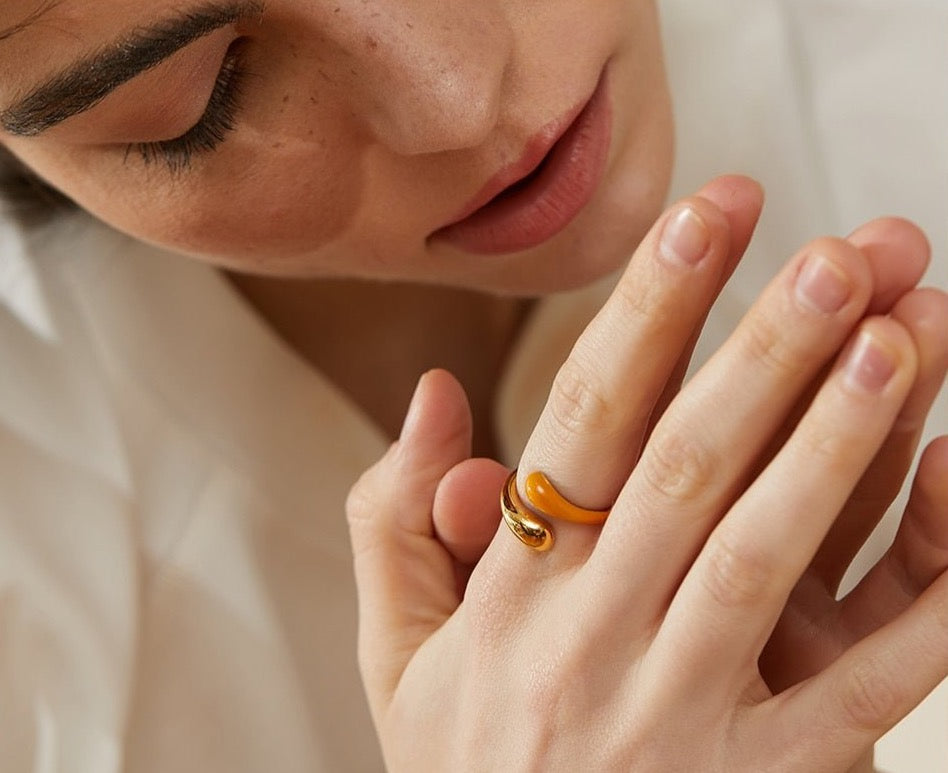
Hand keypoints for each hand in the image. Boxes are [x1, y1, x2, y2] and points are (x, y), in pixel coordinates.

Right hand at [347, 176, 947, 770]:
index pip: (579, 427)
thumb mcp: (398, 655)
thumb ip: (393, 521)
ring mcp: (679, 717)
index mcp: (504, 600)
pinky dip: (927, 593)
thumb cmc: (465, 771)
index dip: (644, 314)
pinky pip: (862, 686)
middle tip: (831, 250)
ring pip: (763, 554)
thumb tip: (433, 395)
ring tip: (898, 330)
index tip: (704, 219)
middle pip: (682, 470)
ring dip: (835, 438)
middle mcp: (588, 645)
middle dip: (758, 350)